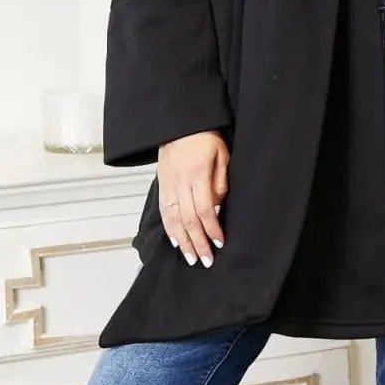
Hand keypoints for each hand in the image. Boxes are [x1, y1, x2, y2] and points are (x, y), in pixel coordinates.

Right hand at [157, 130, 228, 267]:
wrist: (180, 123)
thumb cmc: (205, 137)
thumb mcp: (222, 154)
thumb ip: (220, 182)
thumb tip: (218, 207)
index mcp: (198, 173)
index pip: (205, 209)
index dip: (212, 229)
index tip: (219, 243)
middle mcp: (180, 182)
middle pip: (189, 219)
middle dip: (198, 242)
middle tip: (206, 260)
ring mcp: (168, 184)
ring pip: (174, 219)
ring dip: (183, 241)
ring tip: (191, 258)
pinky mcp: (162, 185)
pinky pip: (165, 211)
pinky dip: (169, 229)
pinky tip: (175, 241)